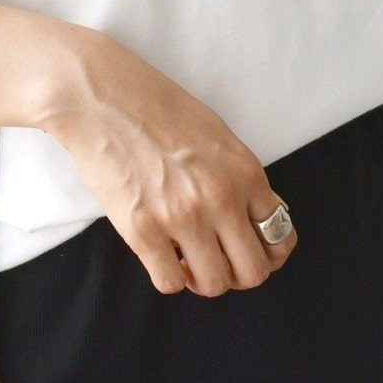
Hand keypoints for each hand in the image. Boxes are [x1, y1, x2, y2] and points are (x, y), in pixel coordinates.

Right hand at [43, 32, 297, 296]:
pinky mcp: (143, 231)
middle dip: (238, 273)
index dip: (268, 252)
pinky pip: (170, 283)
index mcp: (245, 172)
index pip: (279, 236)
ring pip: (213, 284)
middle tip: (219, 260)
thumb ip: (239, 178)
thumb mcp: (217, 135)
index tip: (253, 251)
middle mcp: (221, 199)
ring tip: (188, 258)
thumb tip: (254, 218)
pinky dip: (170, 276)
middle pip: (252, 272)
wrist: (103, 98)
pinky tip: (163, 255)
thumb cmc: (157, 107)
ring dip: (203, 278)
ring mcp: (182, 218)